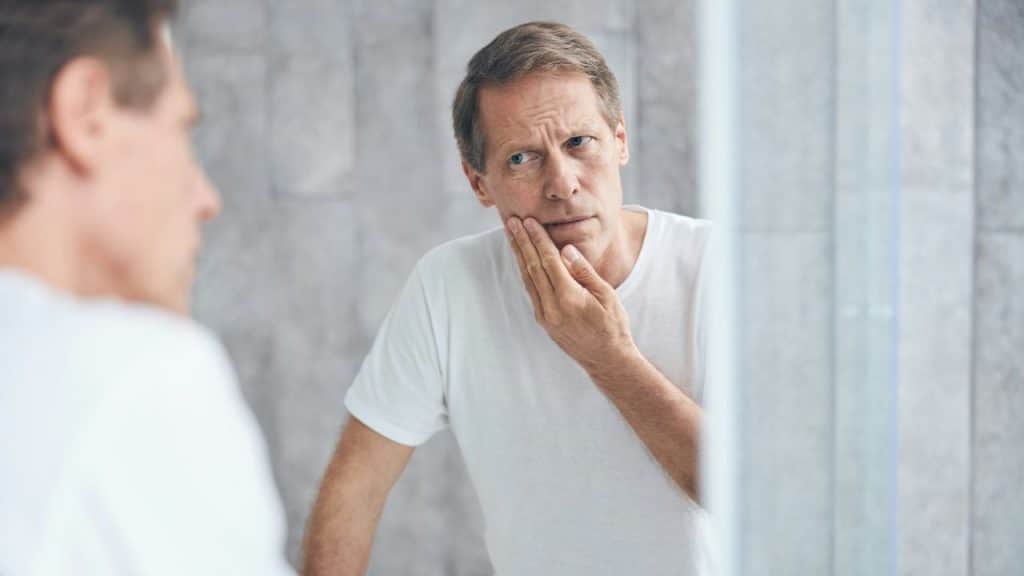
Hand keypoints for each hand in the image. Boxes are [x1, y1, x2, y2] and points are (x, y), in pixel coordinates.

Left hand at [505, 217, 638, 374]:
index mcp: (569, 298)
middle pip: (532, 267)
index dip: (537, 239)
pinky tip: (522, 260)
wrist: (607, 360)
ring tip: (511, 236)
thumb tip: (566, 250)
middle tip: (511, 221)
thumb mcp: (607, 295)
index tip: (528, 222)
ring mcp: (545, 316)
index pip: (549, 261)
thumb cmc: (613, 326)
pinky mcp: (544, 321)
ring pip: (527, 279)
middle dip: (521, 242)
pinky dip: (525, 272)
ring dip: (519, 255)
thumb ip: (584, 272)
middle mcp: (552, 307)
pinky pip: (531, 291)